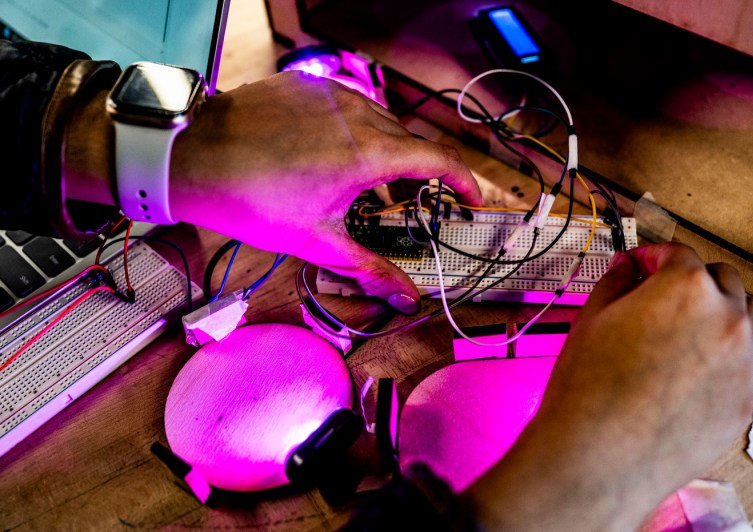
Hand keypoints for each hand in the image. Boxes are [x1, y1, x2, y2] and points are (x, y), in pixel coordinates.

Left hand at [169, 72, 481, 312]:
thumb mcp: (316, 240)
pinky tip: (332, 156)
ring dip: (386, 154)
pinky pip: (350, 108)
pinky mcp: (309, 85)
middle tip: (409, 205)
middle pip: (410, 144)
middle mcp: (359, 114)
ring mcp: (333, 94)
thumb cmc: (249, 198)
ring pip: (380, 124)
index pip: (439, 160)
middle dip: (419, 176)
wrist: (191, 154)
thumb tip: (406, 298)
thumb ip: (369, 268)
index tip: (470, 200)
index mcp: (369, 152)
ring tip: (365, 186)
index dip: (463, 181)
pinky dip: (357, 133)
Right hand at [466, 243, 752, 530]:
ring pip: (746, 318)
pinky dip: (722, 358)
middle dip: (691, 280)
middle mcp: (724, 320)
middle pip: (722, 279)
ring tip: (683, 330)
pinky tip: (686, 372)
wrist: (598, 457)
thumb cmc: (589, 394)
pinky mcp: (743, 401)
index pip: (678, 254)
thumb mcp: (590, 321)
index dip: (652, 256)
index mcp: (684, 290)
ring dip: (719, 313)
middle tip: (660, 295)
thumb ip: (615, 284)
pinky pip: (742, 365)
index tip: (642, 265)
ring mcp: (741, 362)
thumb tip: (627, 270)